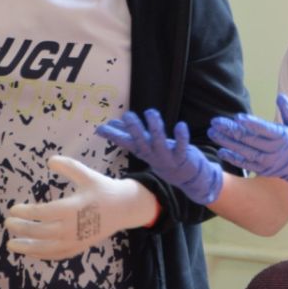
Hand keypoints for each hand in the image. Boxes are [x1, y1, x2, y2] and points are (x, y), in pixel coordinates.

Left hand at [5, 155, 157, 260]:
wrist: (124, 208)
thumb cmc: (102, 189)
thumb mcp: (87, 175)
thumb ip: (68, 166)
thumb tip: (49, 160)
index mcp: (73, 208)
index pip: (43, 213)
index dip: (26, 212)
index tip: (13, 209)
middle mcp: (72, 227)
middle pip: (40, 231)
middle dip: (21, 228)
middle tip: (7, 223)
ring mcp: (75, 240)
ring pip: (46, 248)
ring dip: (27, 247)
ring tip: (11, 245)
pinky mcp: (79, 248)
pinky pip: (57, 255)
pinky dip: (42, 255)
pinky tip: (30, 252)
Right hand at [96, 109, 221, 204]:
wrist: (187, 176)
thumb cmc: (163, 156)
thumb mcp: (144, 145)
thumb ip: (129, 134)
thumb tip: (111, 123)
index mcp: (142, 151)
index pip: (125, 143)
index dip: (113, 136)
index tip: (100, 128)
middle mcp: (152, 155)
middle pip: (141, 142)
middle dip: (134, 129)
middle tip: (127, 115)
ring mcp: (167, 157)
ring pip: (159, 141)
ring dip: (155, 127)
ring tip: (151, 112)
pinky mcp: (182, 156)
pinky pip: (182, 146)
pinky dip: (181, 136)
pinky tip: (181, 125)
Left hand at [208, 94, 287, 207]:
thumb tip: (280, 96)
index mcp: (283, 138)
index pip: (265, 130)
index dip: (251, 124)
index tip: (237, 117)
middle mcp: (273, 151)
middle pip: (249, 139)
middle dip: (230, 130)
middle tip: (215, 122)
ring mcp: (267, 162)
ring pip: (244, 151)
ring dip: (227, 142)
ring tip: (213, 133)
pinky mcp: (263, 169)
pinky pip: (245, 164)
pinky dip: (232, 158)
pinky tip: (221, 151)